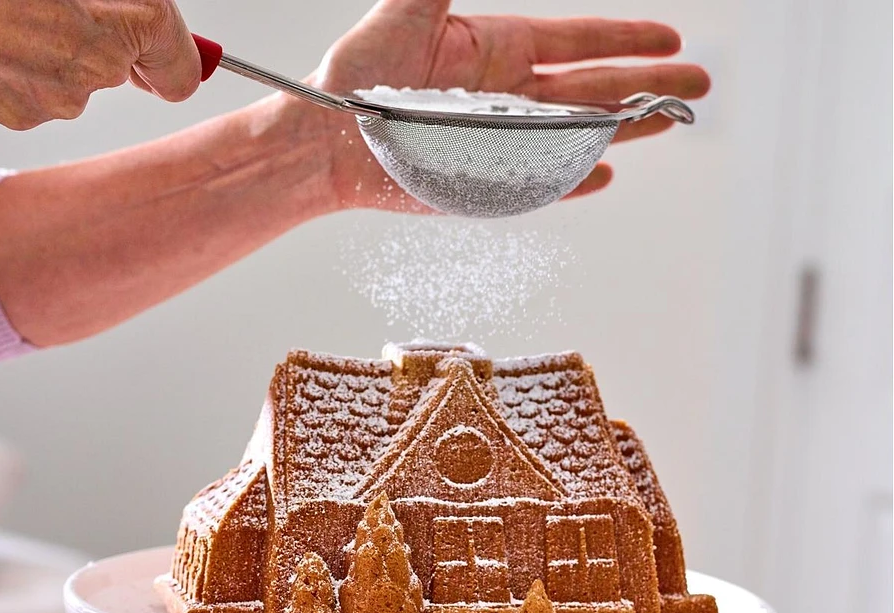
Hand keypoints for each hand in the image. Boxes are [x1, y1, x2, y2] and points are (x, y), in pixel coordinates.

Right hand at [0, 0, 200, 129]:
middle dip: (101, 37)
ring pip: (73, 77)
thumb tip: (154, 29)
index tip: (170, 57)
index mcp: (123, 22)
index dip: (176, 59)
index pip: (180, 64)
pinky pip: (36, 90)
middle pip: (119, 66)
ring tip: (8, 10)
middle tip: (58, 3)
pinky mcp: (20, 115)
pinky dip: (18, 64)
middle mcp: (97, 71)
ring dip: (51, 45)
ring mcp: (56, 99)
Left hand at [311, 0, 709, 211]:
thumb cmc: (355, 72)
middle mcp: (509, 97)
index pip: (579, 42)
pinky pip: (540, 184)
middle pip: (595, 90)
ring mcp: (501, 142)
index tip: (672, 37)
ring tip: (670, 123)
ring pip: (579, 135)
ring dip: (626, 130)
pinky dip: (572, 182)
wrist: (324, 137)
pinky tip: (604, 175)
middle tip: (698, 86)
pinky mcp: (484, 183)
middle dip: (648, 85)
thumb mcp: (407, 7)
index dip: (628, 38)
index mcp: (501, 48)